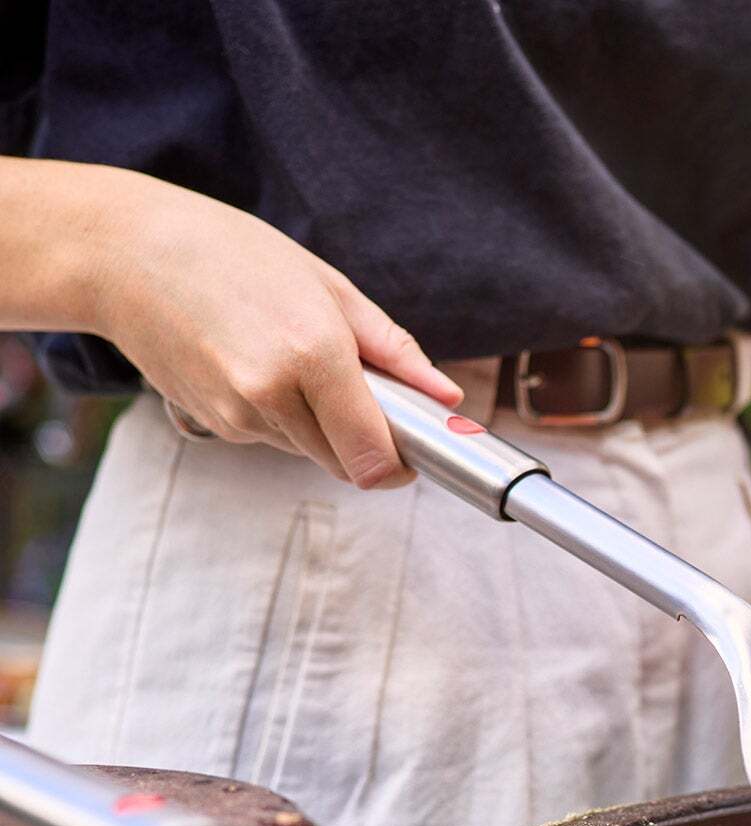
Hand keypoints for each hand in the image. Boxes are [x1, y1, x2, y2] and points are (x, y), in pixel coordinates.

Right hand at [87, 170, 460, 487]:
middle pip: (349, 464)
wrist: (122, 254)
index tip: (415, 450)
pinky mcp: (214, 425)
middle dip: (368, 442)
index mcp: (314, 354)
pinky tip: (259, 364)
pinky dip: (285, 416)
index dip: (403, 465)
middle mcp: (273, 395)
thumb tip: (447, 397)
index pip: (374, 456)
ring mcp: (238, 416)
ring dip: (324, 425)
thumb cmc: (231, 254)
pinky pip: (275, 439)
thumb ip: (394, 350)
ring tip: (297, 359)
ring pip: (313, 453)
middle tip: (365, 392)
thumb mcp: (328, 286)